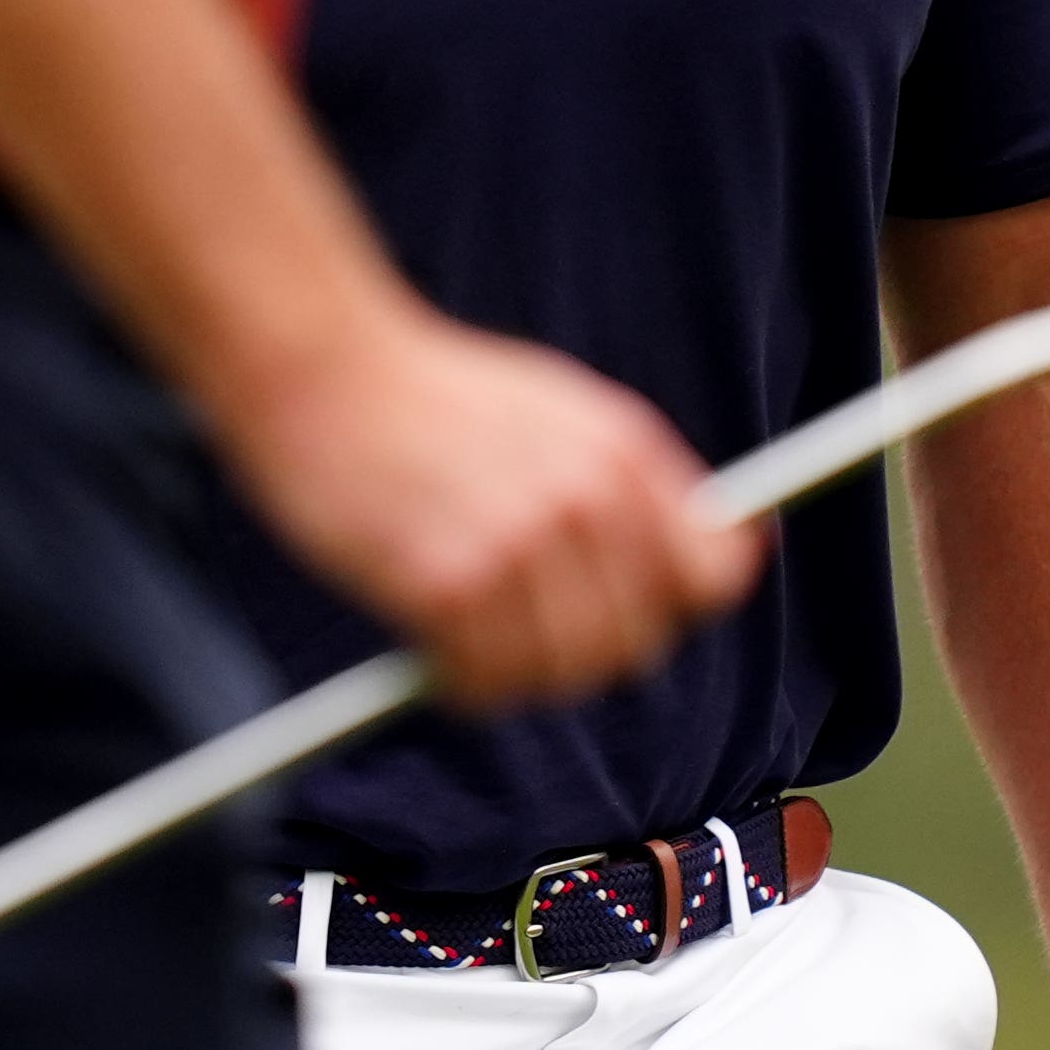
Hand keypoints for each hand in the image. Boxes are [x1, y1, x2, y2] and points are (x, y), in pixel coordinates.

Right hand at [228, 302, 758, 707]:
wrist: (323, 366)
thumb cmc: (432, 394)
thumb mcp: (558, 408)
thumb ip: (632, 482)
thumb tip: (725, 554)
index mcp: (621, 450)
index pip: (711, 575)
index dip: (676, 607)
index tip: (633, 615)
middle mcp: (583, 498)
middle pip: (636, 641)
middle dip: (586, 651)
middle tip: (526, 632)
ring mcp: (517, 542)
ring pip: (564, 672)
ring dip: (522, 673)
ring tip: (475, 638)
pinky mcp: (447, 583)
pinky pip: (488, 679)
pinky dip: (468, 682)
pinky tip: (437, 645)